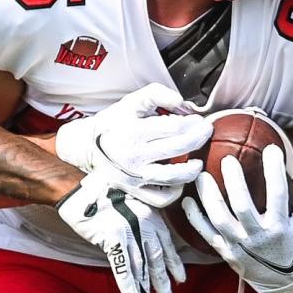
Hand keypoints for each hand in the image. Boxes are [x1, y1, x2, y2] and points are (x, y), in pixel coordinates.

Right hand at [55, 83, 211, 204]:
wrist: (86, 147)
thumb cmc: (112, 123)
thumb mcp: (132, 101)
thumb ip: (158, 94)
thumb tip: (182, 102)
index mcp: (133, 132)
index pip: (173, 127)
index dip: (191, 122)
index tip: (198, 119)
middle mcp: (134, 157)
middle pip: (178, 149)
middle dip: (198, 138)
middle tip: (206, 131)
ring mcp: (135, 177)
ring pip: (173, 178)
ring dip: (192, 169)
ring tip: (197, 161)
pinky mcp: (135, 191)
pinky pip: (161, 198)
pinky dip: (175, 192)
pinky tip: (180, 181)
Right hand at [56, 169, 184, 292]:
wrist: (77, 188)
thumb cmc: (98, 192)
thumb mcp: (128, 201)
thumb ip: (138, 220)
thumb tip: (141, 241)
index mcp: (150, 213)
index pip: (166, 243)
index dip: (173, 262)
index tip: (180, 278)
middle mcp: (144, 223)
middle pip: (155, 257)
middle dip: (161, 279)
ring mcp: (129, 231)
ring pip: (140, 266)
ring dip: (144, 288)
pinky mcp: (113, 238)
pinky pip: (123, 267)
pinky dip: (128, 286)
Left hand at [181, 147, 292, 292]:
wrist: (282, 280)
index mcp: (280, 227)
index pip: (278, 194)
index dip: (275, 170)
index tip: (272, 148)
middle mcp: (258, 237)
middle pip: (242, 205)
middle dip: (234, 181)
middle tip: (228, 159)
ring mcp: (239, 246)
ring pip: (219, 218)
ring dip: (208, 196)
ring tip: (200, 175)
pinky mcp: (226, 252)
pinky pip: (206, 234)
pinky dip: (195, 218)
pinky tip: (186, 201)